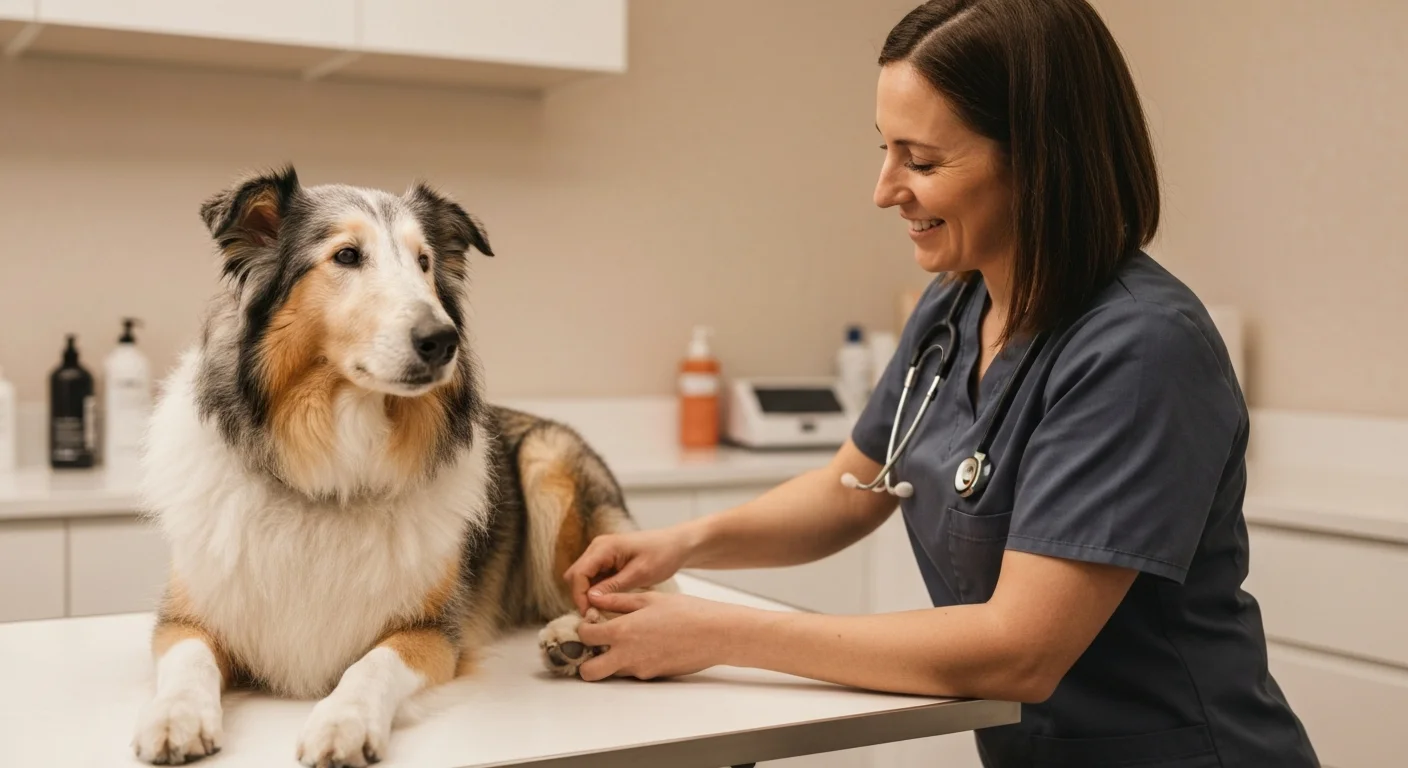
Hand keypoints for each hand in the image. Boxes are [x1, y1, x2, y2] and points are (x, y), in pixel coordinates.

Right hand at [563, 527, 694, 614]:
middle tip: (595, 617)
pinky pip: (593, 580)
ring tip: (602, 614)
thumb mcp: (640, 573)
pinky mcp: (606, 563)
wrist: (676, 545)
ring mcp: (600, 555)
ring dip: (588, 596)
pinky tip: (608, 605)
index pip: (579, 574)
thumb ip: (614, 586)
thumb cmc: (662, 555)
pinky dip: (597, 593)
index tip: (590, 615)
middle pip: (575, 576)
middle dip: (581, 597)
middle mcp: (597, 548)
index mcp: (604, 547)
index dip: (579, 596)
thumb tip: (589, 600)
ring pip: (582, 580)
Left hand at [575, 592, 750, 680]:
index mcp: (622, 631)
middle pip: (589, 672)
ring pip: (612, 672)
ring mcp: (640, 670)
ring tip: (629, 641)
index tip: (591, 622)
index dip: (583, 628)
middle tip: (597, 646)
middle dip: (586, 661)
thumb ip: (618, 601)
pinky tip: (650, 645)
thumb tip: (595, 598)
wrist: (715, 634)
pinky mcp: (653, 677)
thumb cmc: (685, 612)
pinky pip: (633, 672)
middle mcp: (627, 656)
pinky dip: (633, 662)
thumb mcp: (649, 599)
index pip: (585, 637)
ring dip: (611, 660)